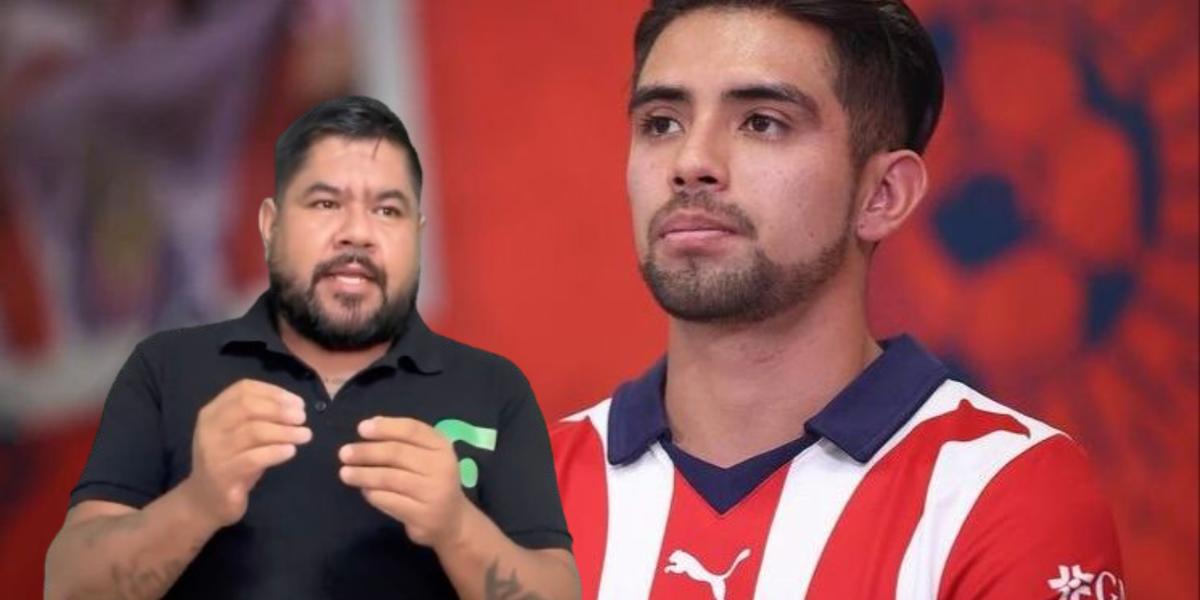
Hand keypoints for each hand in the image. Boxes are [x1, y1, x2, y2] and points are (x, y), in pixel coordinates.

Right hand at [179, 379, 310, 527]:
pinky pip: (254, 458)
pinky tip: (291, 451)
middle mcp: (210, 428)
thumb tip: (294, 406)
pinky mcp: (223, 475)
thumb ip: (258, 417)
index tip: (297, 402)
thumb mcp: (240, 434)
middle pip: (247, 407)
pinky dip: (276, 452)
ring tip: (305, 435)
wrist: (205, 501)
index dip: (274, 393)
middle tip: (302, 418)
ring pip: (253, 432)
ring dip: (284, 431)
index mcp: (212, 412)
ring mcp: (214, 452)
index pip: (243, 390)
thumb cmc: (231, 462)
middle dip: (280, 410)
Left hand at [338, 417, 466, 548]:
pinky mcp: (422, 515)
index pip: (411, 429)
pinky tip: (364, 490)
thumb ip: (404, 439)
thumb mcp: (427, 456)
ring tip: (345, 473)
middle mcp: (441, 467)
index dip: (385, 427)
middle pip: (397, 453)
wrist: (452, 521)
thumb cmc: (432, 481)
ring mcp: (432, 492)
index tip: (361, 429)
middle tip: (344, 453)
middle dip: (367, 452)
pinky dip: (372, 494)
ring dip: (363, 474)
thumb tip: (372, 423)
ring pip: (389, 478)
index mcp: (442, 447)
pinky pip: (388, 500)